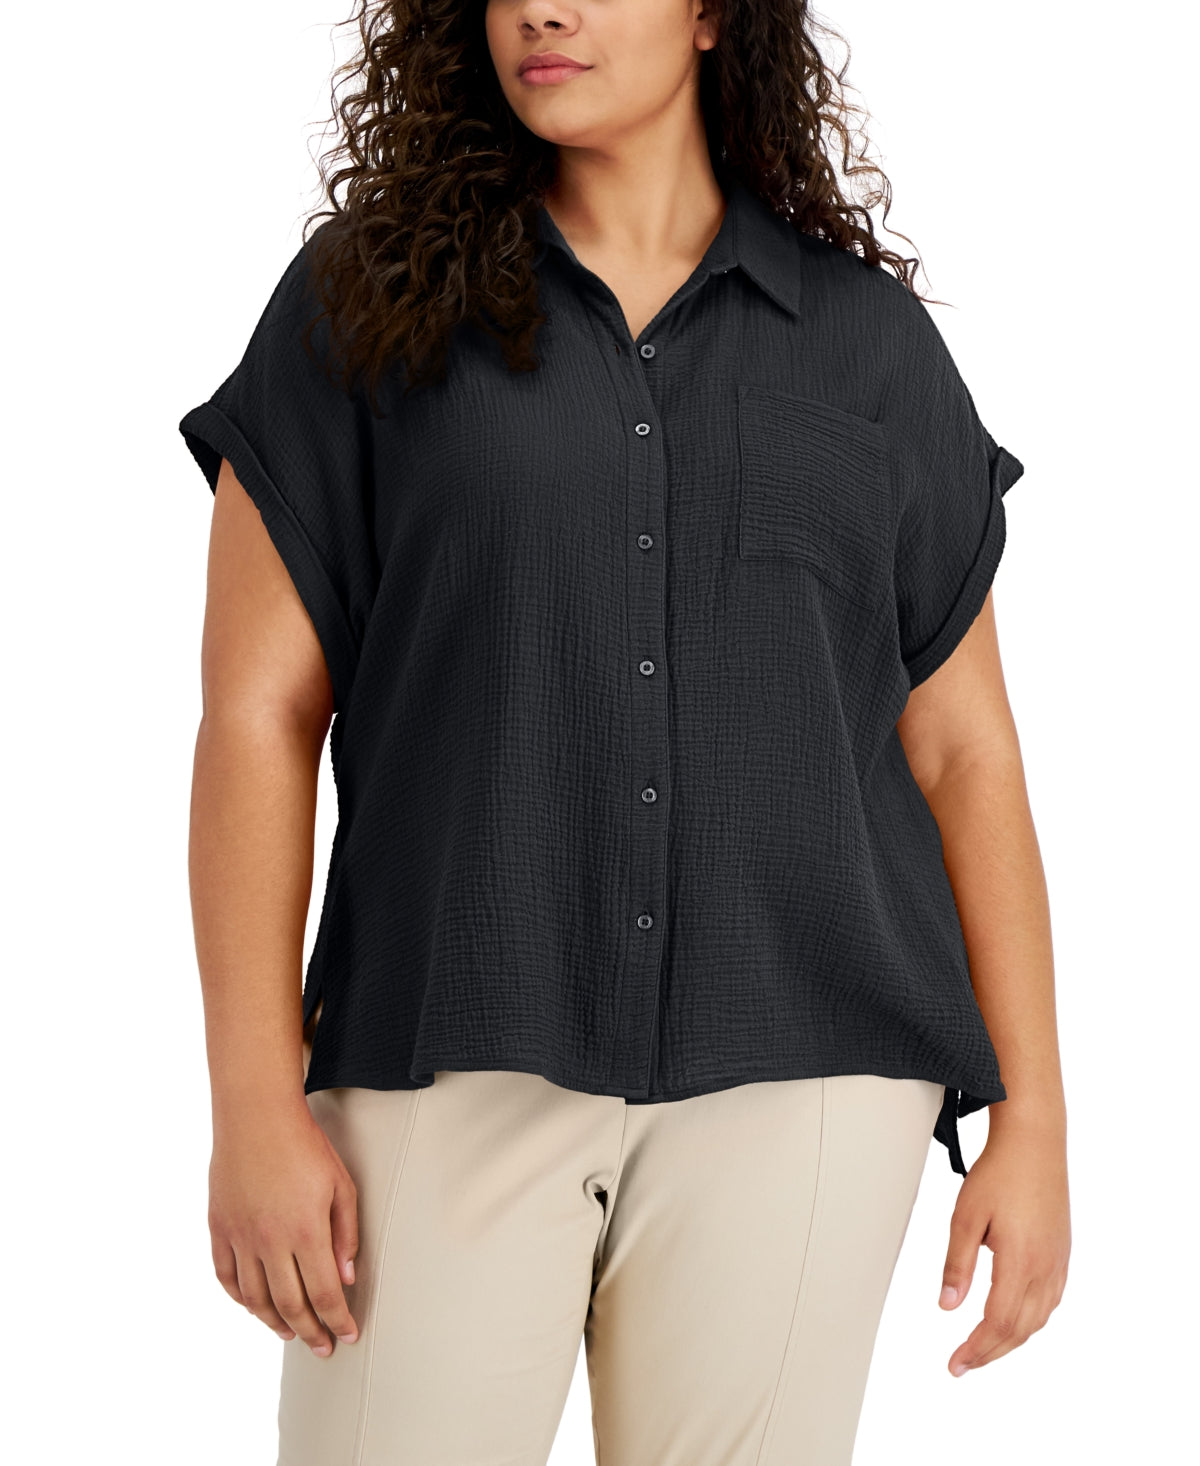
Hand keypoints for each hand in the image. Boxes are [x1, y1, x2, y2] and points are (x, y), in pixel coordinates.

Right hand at [208, 1099, 359, 1355]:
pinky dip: (241, 1299)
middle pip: (290, 1305)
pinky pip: (227, 1277)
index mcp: (306, 1230)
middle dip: (310, 1332)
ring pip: (255, 1299)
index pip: (324, 1294)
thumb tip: (347, 1277)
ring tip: (292, 1333)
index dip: (337, 1321)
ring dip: (275, 1322)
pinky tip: (255, 1306)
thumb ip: (346, 1234)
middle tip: (322, 1348)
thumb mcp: (341, 1185)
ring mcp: (240, 1236)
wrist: (256, 1116)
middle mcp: (270, 1241)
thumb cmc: (305, 1145)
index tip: (346, 1335)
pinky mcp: (219, 1228)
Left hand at [938, 1120, 1069, 1374]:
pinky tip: (1014, 1319)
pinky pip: (1050, 1302)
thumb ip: (957, 1264)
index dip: (976, 1349)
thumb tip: (947, 1307)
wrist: (1035, 1143)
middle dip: (990, 1352)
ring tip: (983, 1348)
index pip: (998, 1323)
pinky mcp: (1062, 1253)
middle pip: (1019, 1330)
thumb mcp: (965, 1216)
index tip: (955, 1364)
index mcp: (1020, 1262)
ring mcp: (1058, 1262)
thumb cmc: (998, 1173)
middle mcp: (1046, 1269)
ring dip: (1011, 1340)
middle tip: (963, 1364)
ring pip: (1038, 1319)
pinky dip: (1030, 1320)